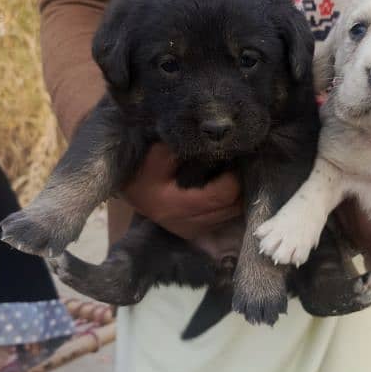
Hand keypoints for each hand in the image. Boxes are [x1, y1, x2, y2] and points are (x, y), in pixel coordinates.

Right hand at [122, 143, 242, 241]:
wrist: (131, 192)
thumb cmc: (141, 172)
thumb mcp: (155, 156)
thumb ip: (180, 149)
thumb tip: (209, 140)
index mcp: (179, 207)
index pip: (225, 194)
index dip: (233, 175)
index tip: (229, 157)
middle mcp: (190, 224)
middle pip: (234, 206)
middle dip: (239, 184)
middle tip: (235, 164)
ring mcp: (194, 231)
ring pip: (233, 214)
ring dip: (237, 194)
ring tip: (229, 174)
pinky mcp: (197, 232)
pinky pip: (225, 218)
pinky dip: (229, 203)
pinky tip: (223, 186)